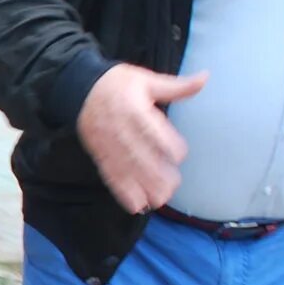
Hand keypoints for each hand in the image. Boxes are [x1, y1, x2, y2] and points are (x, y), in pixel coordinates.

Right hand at [77, 64, 206, 214]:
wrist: (79, 89)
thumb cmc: (117, 84)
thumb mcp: (146, 80)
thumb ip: (176, 86)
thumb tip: (204, 78)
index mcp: (133, 108)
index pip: (150, 129)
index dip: (166, 143)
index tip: (179, 154)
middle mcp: (119, 128)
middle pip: (137, 153)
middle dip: (155, 173)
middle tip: (173, 186)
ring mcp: (107, 144)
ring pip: (125, 168)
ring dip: (141, 186)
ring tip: (159, 200)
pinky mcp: (100, 155)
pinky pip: (110, 175)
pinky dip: (122, 191)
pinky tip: (136, 205)